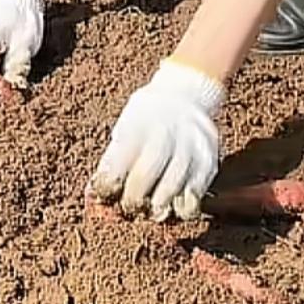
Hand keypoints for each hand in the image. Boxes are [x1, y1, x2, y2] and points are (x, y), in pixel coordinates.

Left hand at [88, 58, 225, 220]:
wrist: (188, 93)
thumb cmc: (148, 116)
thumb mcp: (126, 124)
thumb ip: (112, 159)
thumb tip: (94, 197)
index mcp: (139, 123)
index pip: (119, 162)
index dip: (108, 186)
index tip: (105, 195)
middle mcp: (166, 133)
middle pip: (146, 176)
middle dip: (133, 200)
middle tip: (129, 208)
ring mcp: (191, 148)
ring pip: (171, 190)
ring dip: (157, 207)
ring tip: (150, 210)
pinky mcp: (208, 163)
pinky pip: (194, 196)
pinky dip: (181, 207)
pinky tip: (173, 204)